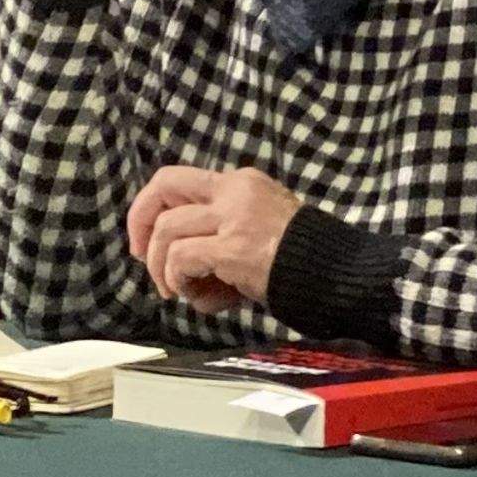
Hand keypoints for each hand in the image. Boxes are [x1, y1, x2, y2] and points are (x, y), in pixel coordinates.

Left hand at [125, 164, 302, 316]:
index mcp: (241, 183)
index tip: (146, 239)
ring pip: (167, 229)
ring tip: (177, 290)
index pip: (178, 179)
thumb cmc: (299, 261)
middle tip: (141, 258)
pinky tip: (195, 297)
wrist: (337, 275)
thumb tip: (178, 270)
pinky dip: (178, 278)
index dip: (151, 206)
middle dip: (139, 222)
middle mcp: (235, 191)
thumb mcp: (259, 230)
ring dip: (161, 266)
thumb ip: (220, 236)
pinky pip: (182, 257)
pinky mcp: (234, 248)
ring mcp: (234, 218)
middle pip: (163, 186)